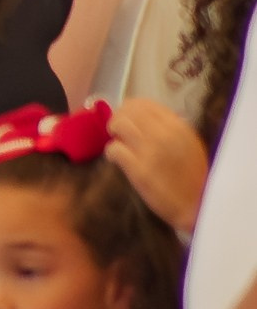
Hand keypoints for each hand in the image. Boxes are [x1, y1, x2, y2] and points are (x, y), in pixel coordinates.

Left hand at [107, 97, 208, 235]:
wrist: (197, 204)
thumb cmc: (194, 176)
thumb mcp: (190, 144)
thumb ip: (173, 129)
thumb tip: (149, 118)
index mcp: (179, 126)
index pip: (145, 104)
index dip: (130, 107)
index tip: (126, 115)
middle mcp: (164, 134)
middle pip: (129, 111)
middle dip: (118, 117)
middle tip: (116, 129)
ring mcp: (151, 151)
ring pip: (119, 125)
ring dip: (113, 131)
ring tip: (116, 141)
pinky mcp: (139, 170)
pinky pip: (114, 149)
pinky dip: (111, 151)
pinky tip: (115, 158)